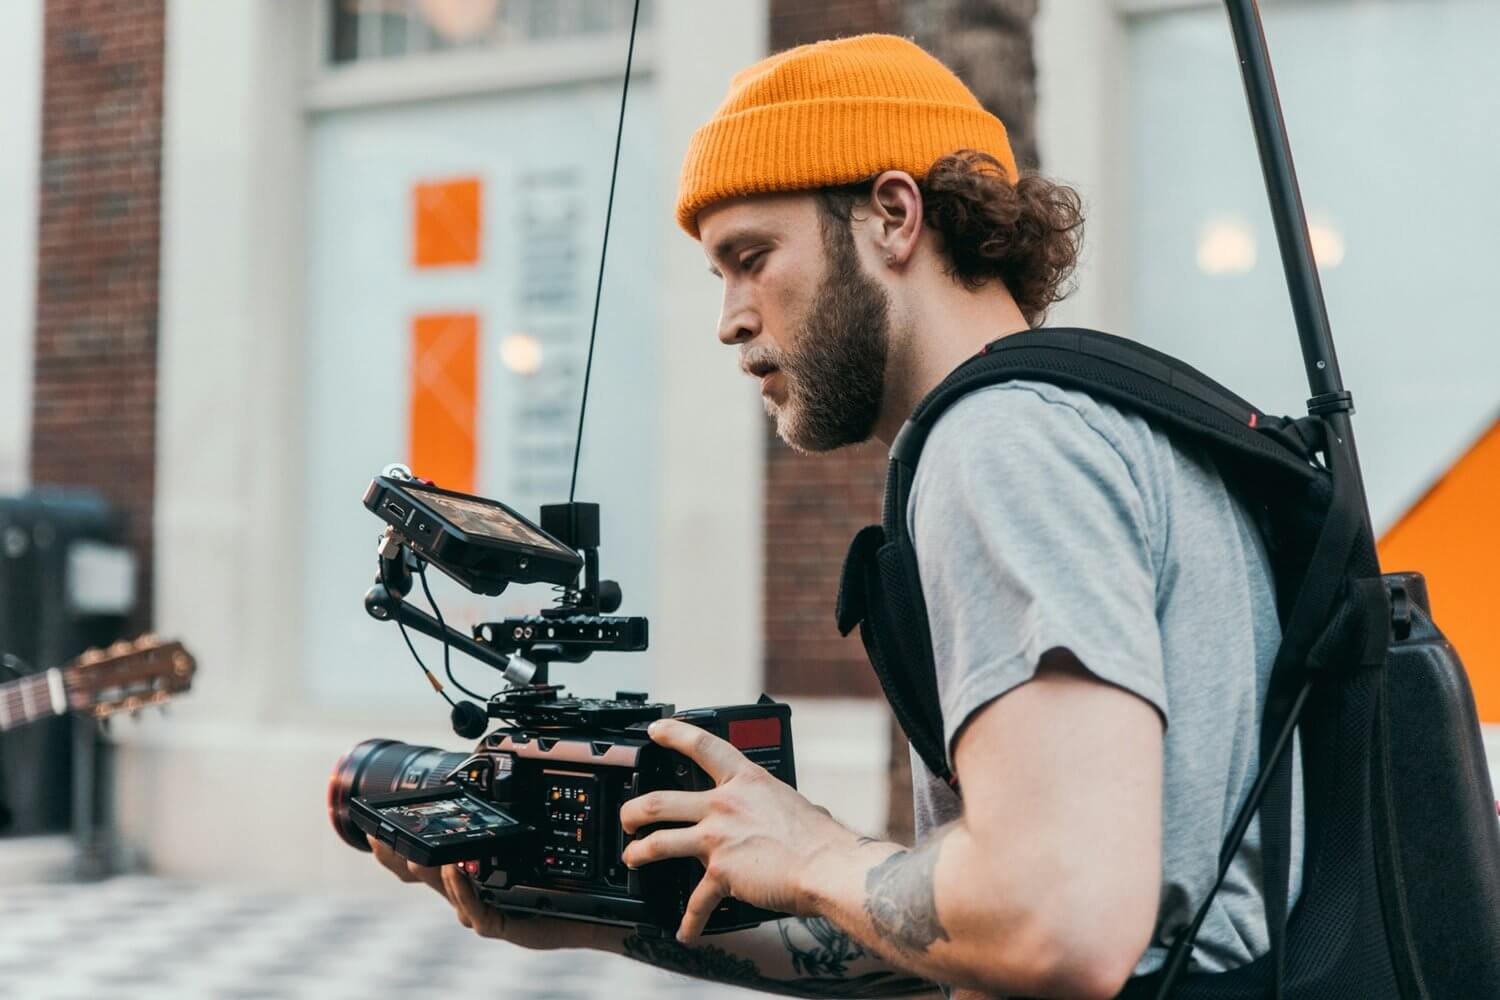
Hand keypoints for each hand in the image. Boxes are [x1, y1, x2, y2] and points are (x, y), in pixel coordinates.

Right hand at [366, 835, 622, 950]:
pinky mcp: (496, 924)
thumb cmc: (545, 882)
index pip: (417, 859)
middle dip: (396, 857)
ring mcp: (476, 909)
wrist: (580, 912)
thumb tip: (474, 792)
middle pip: (417, 876)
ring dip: (428, 868)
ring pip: (442, 891)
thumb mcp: (514, 849)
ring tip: (418, 849)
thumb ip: (489, 831)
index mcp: (461, 873)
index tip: (370, 824)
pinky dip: (461, 887)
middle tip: (382, 836)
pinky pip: (473, 909)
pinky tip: (456, 868)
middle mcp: (463, 891)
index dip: (390, 846)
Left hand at [618, 718, 861, 944]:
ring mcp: (718, 838)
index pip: (702, 746)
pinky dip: (689, 921)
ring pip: (659, 842)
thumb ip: (773, 805)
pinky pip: (696, 902)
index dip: (674, 734)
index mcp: (746, 781)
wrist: (827, 867)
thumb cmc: (820, 839)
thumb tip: (780, 812)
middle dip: (634, 811)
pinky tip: (685, 932)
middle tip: (628, 817)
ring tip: (632, 858)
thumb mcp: (793, 802)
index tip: (656, 730)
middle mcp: (725, 804)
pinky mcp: (720, 873)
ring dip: (639, 853)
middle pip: (661, 801)